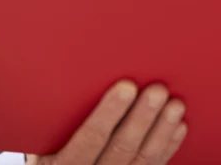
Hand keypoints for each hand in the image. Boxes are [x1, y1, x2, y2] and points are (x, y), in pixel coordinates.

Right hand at [26, 80, 186, 164]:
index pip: (88, 140)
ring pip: (141, 162)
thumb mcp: (42, 138)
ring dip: (161, 132)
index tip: (127, 86)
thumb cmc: (51, 146)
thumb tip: (62, 66)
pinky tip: (178, 126)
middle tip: (158, 90)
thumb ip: (55, 113)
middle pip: (120, 151)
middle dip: (142, 119)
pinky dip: (167, 148)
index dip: (108, 113)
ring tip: (175, 105)